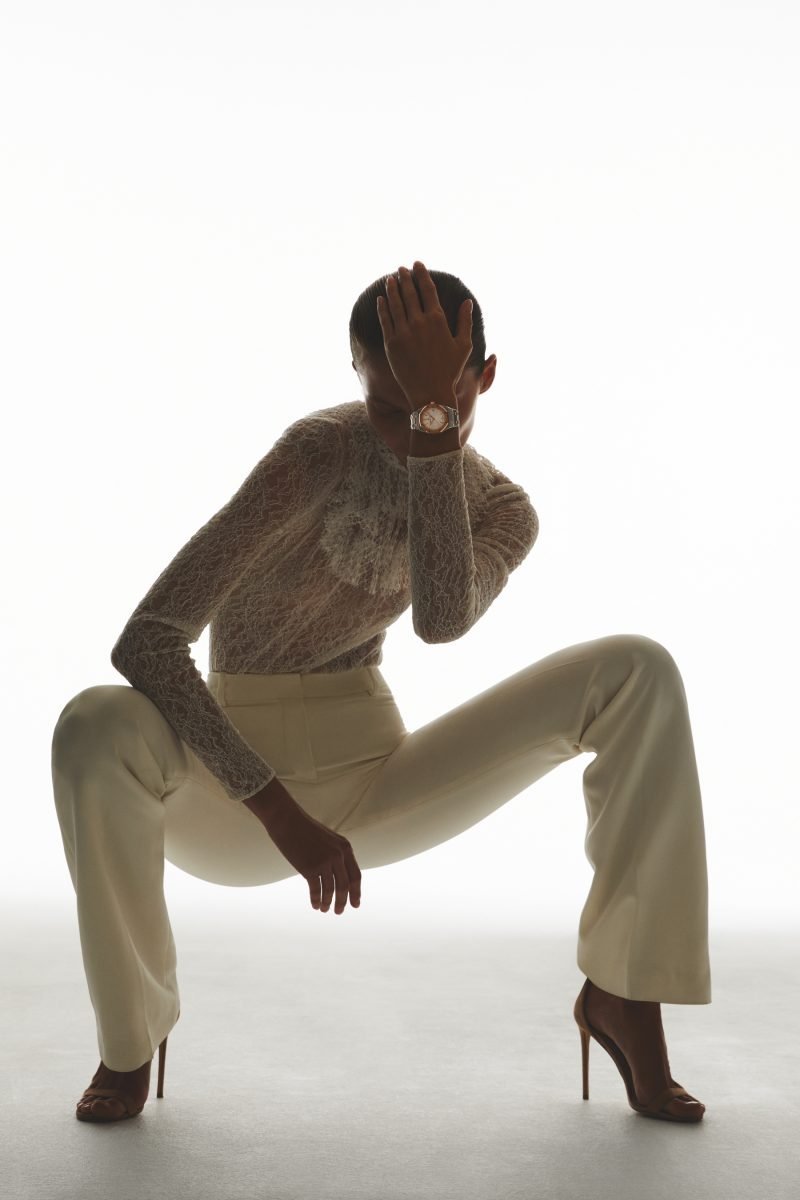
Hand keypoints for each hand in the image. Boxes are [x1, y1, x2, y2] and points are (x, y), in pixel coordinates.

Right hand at [263, 798, 361, 914]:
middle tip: (339, 911)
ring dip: (328, 902)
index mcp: (345, 847)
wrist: (287, 821)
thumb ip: (336, 854)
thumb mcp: (328, 840)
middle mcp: (338, 856)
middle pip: (344, 886)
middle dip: (343, 901)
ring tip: (324, 909)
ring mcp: (325, 862)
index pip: (355, 875)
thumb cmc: (305, 830)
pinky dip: (316, 900)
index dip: (356, 892)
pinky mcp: (310, 868)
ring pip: (331, 890)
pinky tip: (315, 905)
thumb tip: (338, 875)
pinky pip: (316, 890)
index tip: (356, 904)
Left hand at [377, 261, 472, 407]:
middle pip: (409, 293)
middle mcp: (419, 322)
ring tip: (391, 279)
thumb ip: (465, 322)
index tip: (418, 265)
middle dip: (405, 278)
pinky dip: (383, 307)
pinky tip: (381, 299)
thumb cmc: (450, 371)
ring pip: (395, 303)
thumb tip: (467, 302)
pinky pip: (385, 320)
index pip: (427, 290)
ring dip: (392, 289)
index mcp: (437, 320)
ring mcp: (403, 332)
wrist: (430, 393)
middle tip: (402, 268)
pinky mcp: (391, 343)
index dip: (422, 275)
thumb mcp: (463, 346)